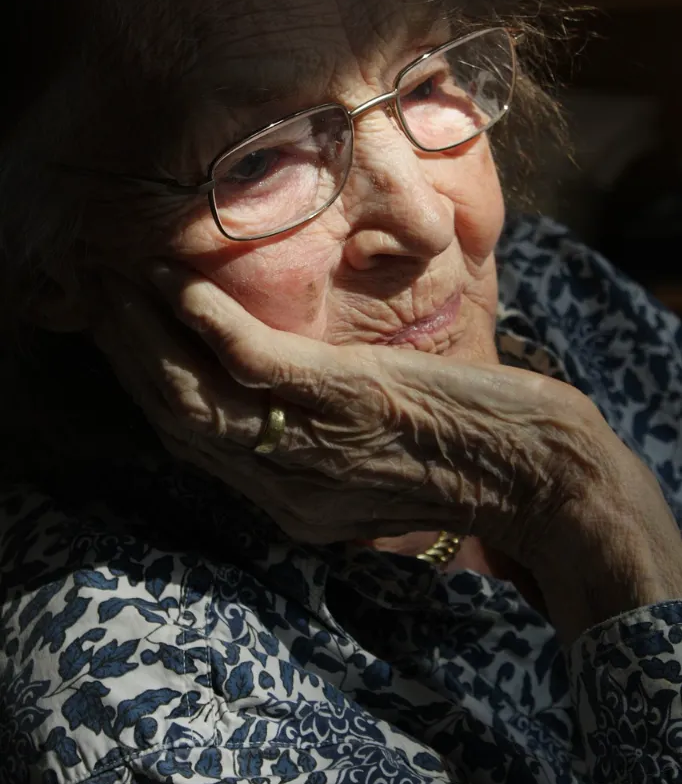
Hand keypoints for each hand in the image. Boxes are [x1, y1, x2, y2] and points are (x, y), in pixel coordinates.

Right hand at [91, 262, 681, 641]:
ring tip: (113, 281)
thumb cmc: (463, 457)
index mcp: (288, 501)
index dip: (143, 383)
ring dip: (145, 335)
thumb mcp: (372, 464)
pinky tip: (177, 287)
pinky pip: (253, 367)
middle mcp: (284, 487)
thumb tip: (275, 393)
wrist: (542, 477)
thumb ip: (316, 442)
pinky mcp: (348, 405)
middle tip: (90, 293)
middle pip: (176, 420)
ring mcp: (312, 449)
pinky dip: (206, 325)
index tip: (115, 332)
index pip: (190, 441)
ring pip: (195, 397)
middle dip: (124, 353)